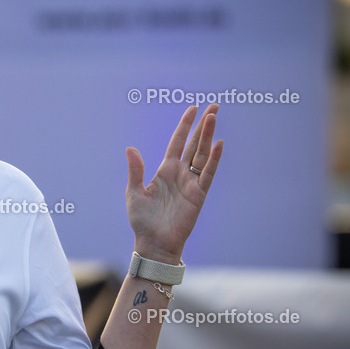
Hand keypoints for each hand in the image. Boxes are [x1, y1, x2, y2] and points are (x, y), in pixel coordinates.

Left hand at [125, 105, 223, 264]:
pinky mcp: (199, 194)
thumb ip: (135, 170)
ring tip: (214, 116)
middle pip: (195, 143)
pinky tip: (218, 144)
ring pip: (202, 154)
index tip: (193, 108)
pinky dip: (213, 159)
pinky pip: (207, 173)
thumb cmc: (143, 220)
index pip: (178, 142)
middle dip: (203, 125)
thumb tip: (130, 148)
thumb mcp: (134, 192)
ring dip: (208, 135)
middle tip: (214, 106)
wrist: (153, 242)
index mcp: (165, 170)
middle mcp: (180, 173)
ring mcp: (191, 182)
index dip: (185, 125)